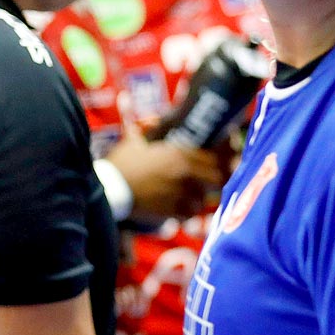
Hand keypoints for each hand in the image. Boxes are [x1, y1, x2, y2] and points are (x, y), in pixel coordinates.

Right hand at [106, 134, 224, 221]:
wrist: (109, 189)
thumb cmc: (122, 163)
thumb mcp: (136, 140)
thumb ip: (151, 128)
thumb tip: (155, 119)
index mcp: (180, 153)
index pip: (217, 156)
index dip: (224, 156)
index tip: (225, 156)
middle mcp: (185, 174)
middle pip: (218, 179)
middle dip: (216, 178)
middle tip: (211, 178)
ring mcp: (180, 194)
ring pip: (204, 199)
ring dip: (200, 197)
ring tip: (192, 194)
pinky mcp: (172, 212)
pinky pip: (190, 214)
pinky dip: (187, 212)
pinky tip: (180, 207)